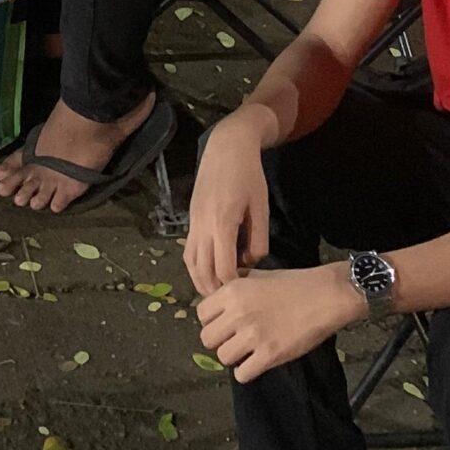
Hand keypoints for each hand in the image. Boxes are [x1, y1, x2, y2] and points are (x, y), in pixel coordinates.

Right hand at [184, 112, 272, 295]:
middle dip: (215, 290)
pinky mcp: (191, 218)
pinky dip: (195, 267)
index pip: (223, 268)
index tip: (246, 295)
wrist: (226, 146)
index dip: (234, 286)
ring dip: (201, 281)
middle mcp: (203, 225)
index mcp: (222, 222)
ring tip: (217, 293)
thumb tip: (251, 263)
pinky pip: (188, 250)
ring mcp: (193, 221)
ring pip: (190, 262)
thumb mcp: (261, 207)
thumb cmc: (249, 175)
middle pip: (202, 271)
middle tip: (230, 302)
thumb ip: (258, 239)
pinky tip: (208, 272)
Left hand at [196, 264, 357, 382]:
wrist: (325, 296)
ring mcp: (253, 336)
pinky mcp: (270, 355)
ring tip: (246, 351)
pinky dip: (246, 372)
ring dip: (233, 357)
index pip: (201, 313)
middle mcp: (238, 314)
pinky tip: (255, 363)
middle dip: (219, 340)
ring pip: (222, 357)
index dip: (211, 320)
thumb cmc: (293, 283)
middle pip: (207, 338)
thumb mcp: (258, 274)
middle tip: (233, 339)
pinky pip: (242, 374)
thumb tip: (219, 297)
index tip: (224, 322)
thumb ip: (236, 285)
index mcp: (233, 291)